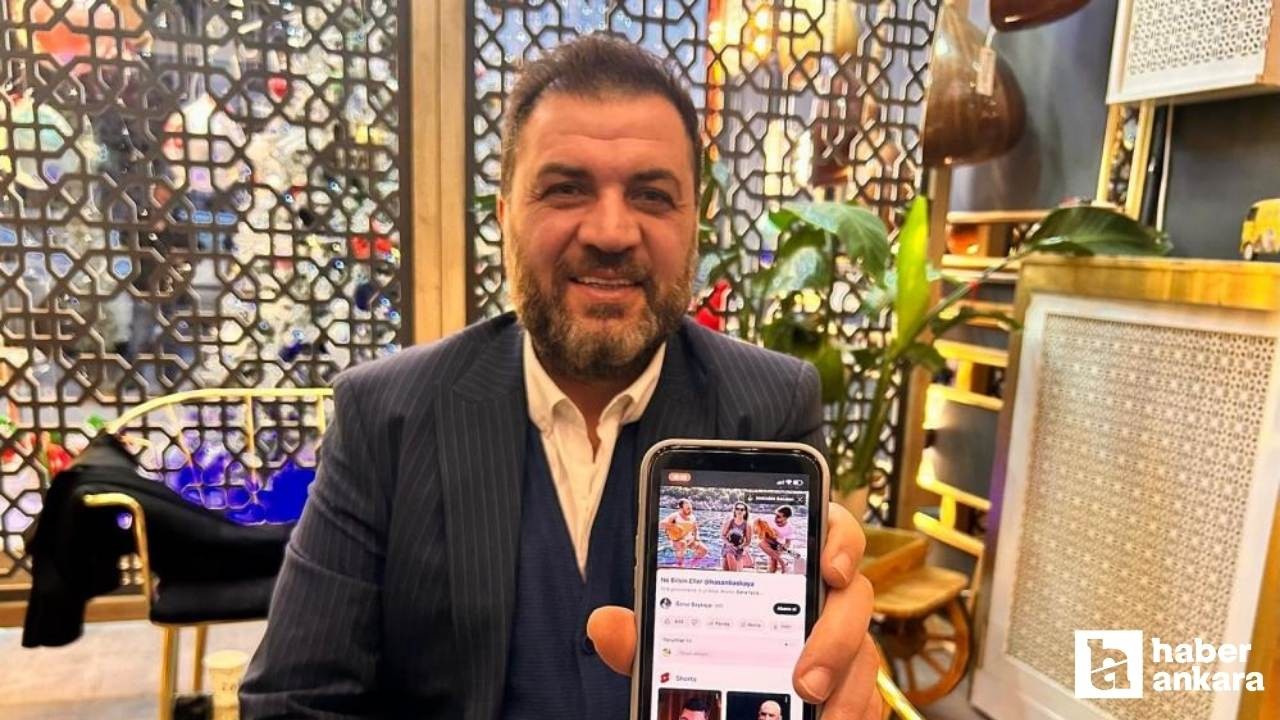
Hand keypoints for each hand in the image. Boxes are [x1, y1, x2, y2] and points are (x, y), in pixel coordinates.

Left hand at [587, 501, 881, 718]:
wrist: (721, 701)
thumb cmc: (707, 648)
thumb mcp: (673, 640)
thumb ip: (646, 630)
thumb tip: (603, 625)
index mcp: (788, 566)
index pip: (832, 529)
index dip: (840, 539)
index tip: (827, 566)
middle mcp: (825, 599)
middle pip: (855, 599)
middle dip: (835, 639)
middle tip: (803, 681)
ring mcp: (847, 644)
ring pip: (866, 657)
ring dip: (846, 692)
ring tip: (817, 718)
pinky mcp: (854, 687)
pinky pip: (871, 701)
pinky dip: (856, 715)